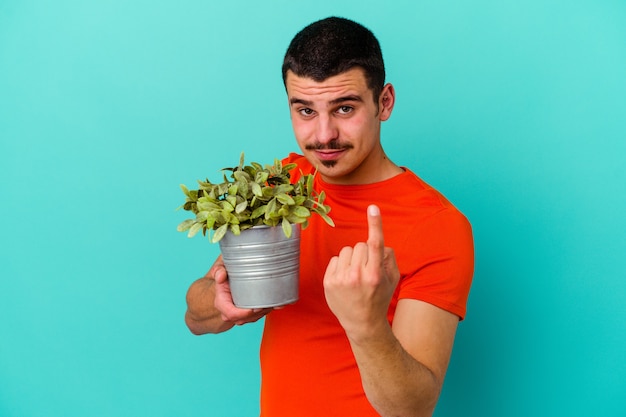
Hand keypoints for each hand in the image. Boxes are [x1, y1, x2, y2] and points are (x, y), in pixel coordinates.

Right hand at [211, 256, 272, 324]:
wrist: (224, 284)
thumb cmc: (223, 277)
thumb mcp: (218, 270)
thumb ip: (218, 270)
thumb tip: (221, 275)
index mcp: (221, 303)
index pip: (231, 314)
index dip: (244, 313)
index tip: (255, 308)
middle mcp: (229, 312)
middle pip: (245, 318)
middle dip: (258, 312)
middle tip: (269, 303)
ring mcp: (239, 315)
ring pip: (254, 318)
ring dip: (264, 311)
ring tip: (273, 301)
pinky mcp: (248, 315)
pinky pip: (258, 316)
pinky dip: (267, 310)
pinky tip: (273, 302)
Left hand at [323, 205, 400, 339]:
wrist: (362, 323)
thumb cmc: (379, 297)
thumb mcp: (392, 279)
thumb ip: (388, 257)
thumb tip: (377, 241)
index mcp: (375, 274)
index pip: (375, 244)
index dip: (375, 224)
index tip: (373, 208)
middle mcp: (358, 276)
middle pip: (360, 245)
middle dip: (364, 253)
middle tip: (366, 270)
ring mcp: (341, 279)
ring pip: (347, 251)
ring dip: (352, 259)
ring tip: (355, 276)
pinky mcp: (329, 282)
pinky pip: (335, 259)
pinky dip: (341, 266)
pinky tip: (345, 280)